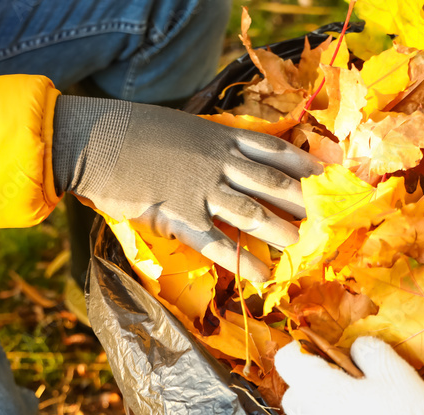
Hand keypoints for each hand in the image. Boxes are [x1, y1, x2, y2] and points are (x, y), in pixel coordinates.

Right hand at [51, 96, 322, 281]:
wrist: (92, 137)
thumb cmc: (132, 132)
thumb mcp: (181, 129)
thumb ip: (211, 145)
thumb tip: (232, 158)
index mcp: (220, 139)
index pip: (276, 151)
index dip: (306, 166)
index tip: (330, 179)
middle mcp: (218, 163)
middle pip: (274, 183)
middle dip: (305, 203)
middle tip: (331, 220)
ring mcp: (201, 190)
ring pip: (254, 213)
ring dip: (283, 232)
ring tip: (307, 250)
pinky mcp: (179, 216)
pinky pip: (218, 243)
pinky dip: (242, 260)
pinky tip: (262, 276)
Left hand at [275, 337, 423, 414]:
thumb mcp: (397, 375)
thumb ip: (373, 354)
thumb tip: (357, 348)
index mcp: (318, 390)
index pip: (288, 360)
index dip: (304, 349)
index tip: (328, 349)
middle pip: (296, 393)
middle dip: (316, 382)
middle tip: (351, 381)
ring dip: (332, 410)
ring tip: (369, 409)